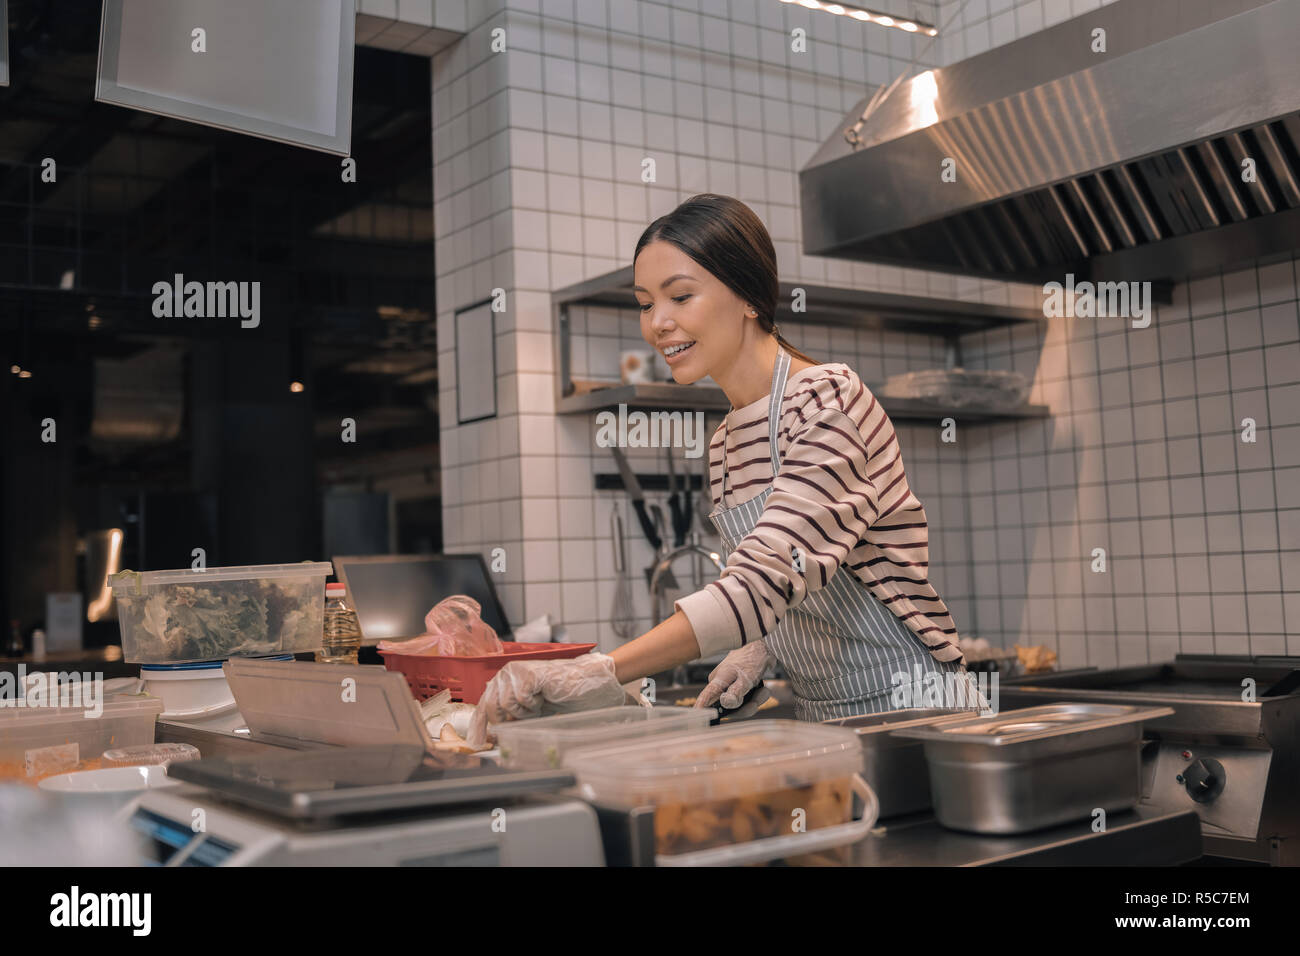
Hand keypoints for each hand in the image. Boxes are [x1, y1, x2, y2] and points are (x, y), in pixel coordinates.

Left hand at [467, 652, 626, 746]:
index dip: (479, 727)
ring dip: (524, 711)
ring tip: (540, 703)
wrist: (586, 684)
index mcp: (504, 682)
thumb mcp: (530, 712)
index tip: (476, 744)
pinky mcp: (526, 673)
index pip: (483, 706)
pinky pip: (520, 699)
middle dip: (508, 720)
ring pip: (505, 705)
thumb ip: (510, 719)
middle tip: (530, 716)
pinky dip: (533, 704)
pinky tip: (544, 696)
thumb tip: (493, 737)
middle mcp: (506, 674)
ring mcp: (515, 671)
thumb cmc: (562, 697)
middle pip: (490, 707)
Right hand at [696, 640, 773, 710]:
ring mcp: (728, 685)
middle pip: (728, 706)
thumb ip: (736, 692)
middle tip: (756, 703)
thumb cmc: (753, 658)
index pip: (705, 697)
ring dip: (754, 700)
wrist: (763, 646)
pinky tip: (763, 689)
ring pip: (739, 703)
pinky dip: (756, 696)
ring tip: (764, 691)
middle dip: (744, 707)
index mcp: (718, 680)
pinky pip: (745, 698)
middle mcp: (719, 683)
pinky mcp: (736, 685)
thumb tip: (725, 703)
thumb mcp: (746, 678)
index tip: (696, 719)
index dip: (701, 709)